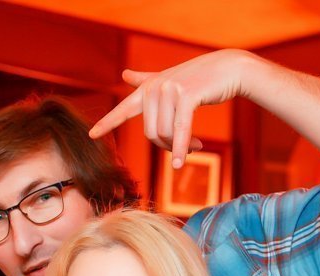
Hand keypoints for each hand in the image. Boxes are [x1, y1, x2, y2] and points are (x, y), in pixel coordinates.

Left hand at [90, 49, 252, 167]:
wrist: (228, 68)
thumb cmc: (200, 78)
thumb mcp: (169, 79)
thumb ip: (146, 80)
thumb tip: (124, 73)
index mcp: (148, 88)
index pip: (123, 109)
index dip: (107, 123)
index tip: (91, 135)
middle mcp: (155, 88)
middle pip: (150, 134)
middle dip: (166, 147)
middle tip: (185, 149)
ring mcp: (170, 90)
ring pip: (165, 134)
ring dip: (180, 147)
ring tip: (196, 146)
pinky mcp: (187, 96)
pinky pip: (180, 130)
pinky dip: (181, 149)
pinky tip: (181, 163)